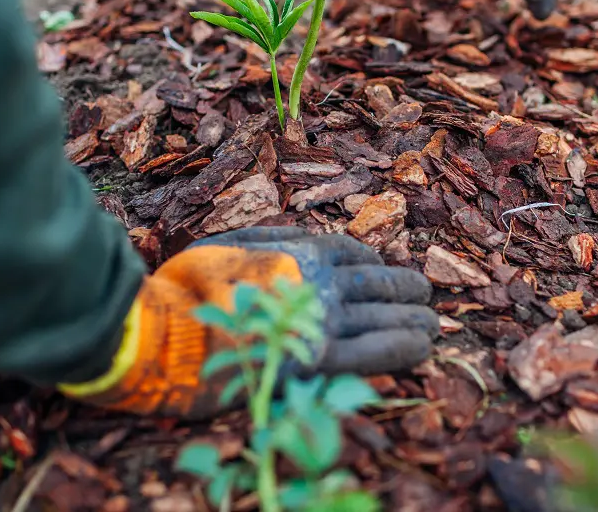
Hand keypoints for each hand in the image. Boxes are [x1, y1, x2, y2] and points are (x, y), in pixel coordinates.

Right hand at [193, 227, 437, 375]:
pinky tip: (422, 348)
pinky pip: (376, 351)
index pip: (353, 252)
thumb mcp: (227, 244)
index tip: (383, 273)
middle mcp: (320, 282)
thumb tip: (301, 234)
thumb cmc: (186, 288)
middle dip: (406, 289)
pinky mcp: (319, 361)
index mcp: (298, 252)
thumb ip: (269, 237)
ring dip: (414, 319)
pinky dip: (404, 347)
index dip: (375, 262)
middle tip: (425, 296)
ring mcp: (322, 321)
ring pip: (385, 315)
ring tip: (431, 324)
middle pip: (378, 283)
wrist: (166, 332)